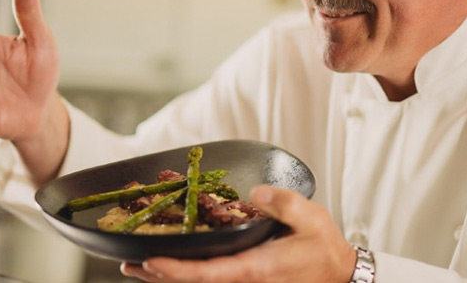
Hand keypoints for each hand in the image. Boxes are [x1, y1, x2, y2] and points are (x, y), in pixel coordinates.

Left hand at [120, 185, 356, 282]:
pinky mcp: (245, 280)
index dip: (178, 270)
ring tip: (135, 266)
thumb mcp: (310, 217)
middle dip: (159, 276)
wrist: (338, 274)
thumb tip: (254, 194)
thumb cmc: (323, 247)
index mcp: (257, 267)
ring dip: (165, 278)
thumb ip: (282, 203)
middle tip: (128, 262)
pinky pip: (209, 278)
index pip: (208, 273)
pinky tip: (167, 266)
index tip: (152, 261)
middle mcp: (245, 281)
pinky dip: (184, 274)